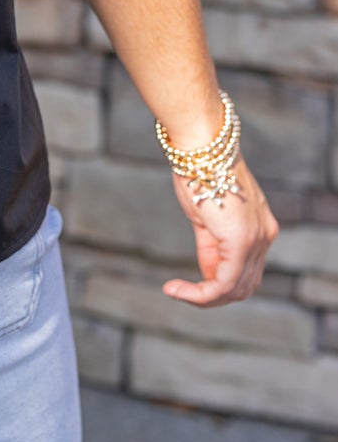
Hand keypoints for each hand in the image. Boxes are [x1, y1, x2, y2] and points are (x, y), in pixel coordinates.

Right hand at [161, 152, 278, 306]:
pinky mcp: (241, 242)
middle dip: (212, 296)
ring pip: (235, 289)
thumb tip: (208, 274)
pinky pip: (223, 283)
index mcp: (261, 227)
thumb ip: (212, 246)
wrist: (201, 144)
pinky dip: (200, 293)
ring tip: (176, 291)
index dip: (216, 284)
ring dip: (204, 298)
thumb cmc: (199, 171)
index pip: (245, 271)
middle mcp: (265, 236)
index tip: (186, 284)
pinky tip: (176, 289)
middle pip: (244, 285)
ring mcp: (256, 240)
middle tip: (181, 292)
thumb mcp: (205, 216)